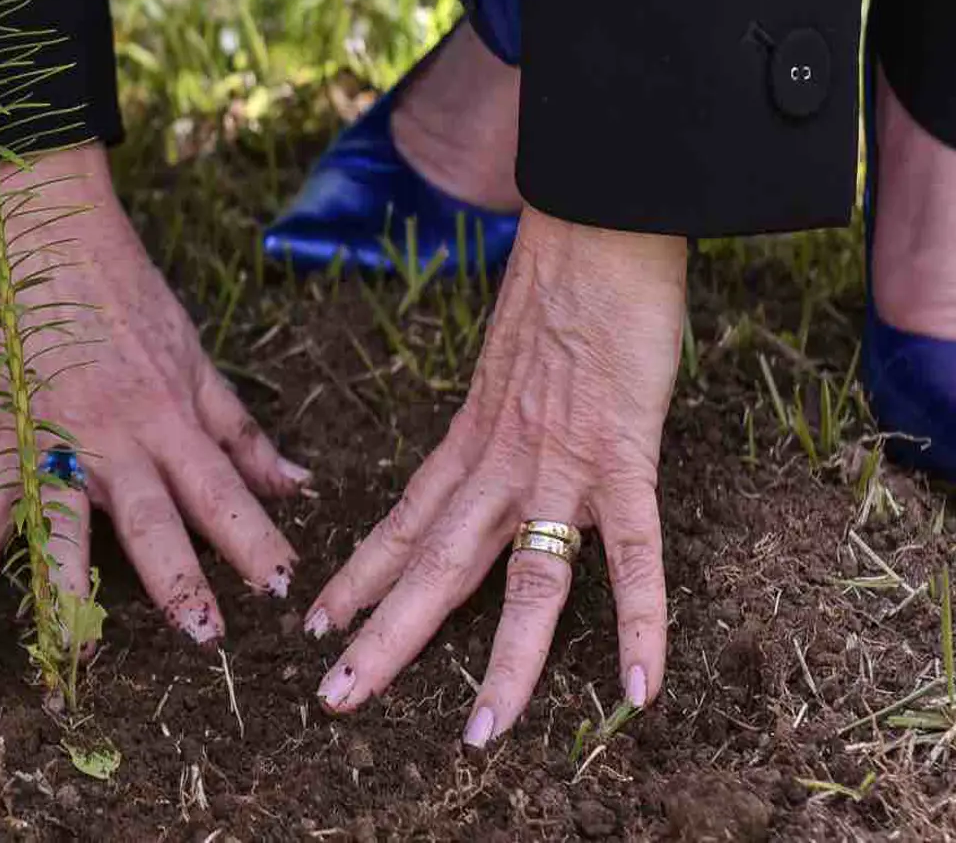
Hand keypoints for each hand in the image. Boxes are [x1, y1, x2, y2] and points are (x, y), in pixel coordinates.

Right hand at [0, 145, 308, 643]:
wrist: (42, 229)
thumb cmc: (122, 290)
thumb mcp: (195, 357)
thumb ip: (241, 431)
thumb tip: (298, 485)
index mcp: (169, 417)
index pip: (222, 490)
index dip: (255, 539)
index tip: (284, 589)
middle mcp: (117, 439)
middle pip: (153, 519)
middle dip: (178, 581)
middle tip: (203, 639)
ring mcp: (53, 440)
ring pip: (65, 525)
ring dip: (68, 592)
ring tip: (75, 655)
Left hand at [305, 210, 684, 745]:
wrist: (598, 220)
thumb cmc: (564, 278)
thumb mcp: (509, 355)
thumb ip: (502, 405)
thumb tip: (506, 423)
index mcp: (470, 435)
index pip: (402, 520)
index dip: (359, 575)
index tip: (316, 619)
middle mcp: (499, 462)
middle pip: (433, 567)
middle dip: (383, 638)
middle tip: (335, 699)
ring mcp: (559, 466)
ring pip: (523, 583)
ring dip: (501, 664)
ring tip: (479, 735)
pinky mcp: (623, 458)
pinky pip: (634, 556)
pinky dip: (639, 625)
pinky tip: (637, 691)